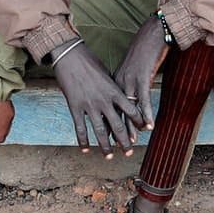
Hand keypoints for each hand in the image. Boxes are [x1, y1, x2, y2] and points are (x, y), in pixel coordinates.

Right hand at [52, 42, 144, 156]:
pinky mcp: (75, 106)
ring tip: (109, 157)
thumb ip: (113, 89)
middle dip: (124, 141)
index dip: (138, 122)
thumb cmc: (89, 62)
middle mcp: (104, 100)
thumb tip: (120, 99)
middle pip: (118, 126)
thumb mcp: (107, 74)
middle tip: (129, 152)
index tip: (142, 131)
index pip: (131, 110)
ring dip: (105, 146)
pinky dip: (83, 140)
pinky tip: (85, 150)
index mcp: (114, 90)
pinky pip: (80, 127)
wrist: (70, 56)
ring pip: (100, 131)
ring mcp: (89, 105)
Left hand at [112, 18, 170, 133]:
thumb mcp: (129, 68)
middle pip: (115, 111)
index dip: (107, 122)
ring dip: (130, 127)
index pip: (108, 106)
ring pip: (128, 109)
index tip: (105, 137)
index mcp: (114, 80)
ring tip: (132, 143)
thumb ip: (125, 80)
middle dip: (115, 131)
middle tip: (115, 147)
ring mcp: (130, 80)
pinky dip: (145, 114)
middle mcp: (119, 82)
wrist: (151, 34)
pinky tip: (148, 126)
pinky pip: (143, 100)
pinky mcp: (142, 77)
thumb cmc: (142, 50)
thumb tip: (124, 93)